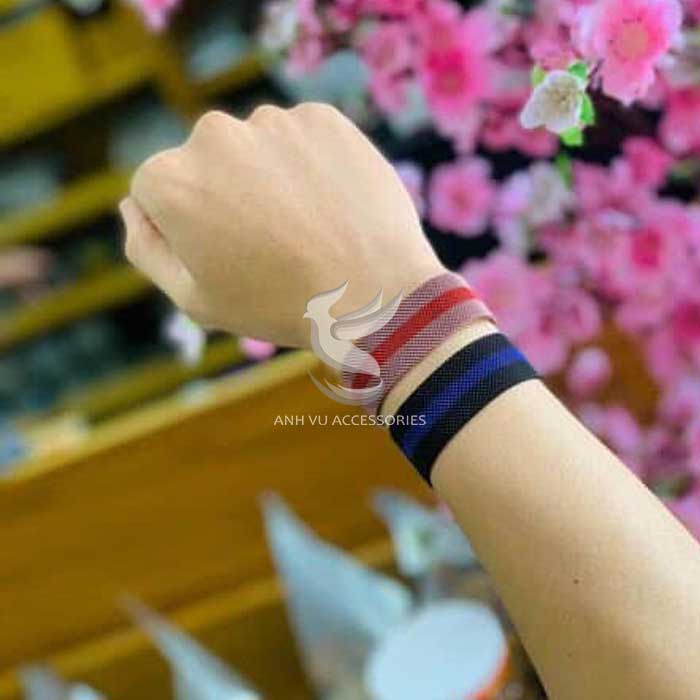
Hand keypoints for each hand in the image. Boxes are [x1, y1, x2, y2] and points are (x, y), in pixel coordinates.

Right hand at [121, 103, 442, 347]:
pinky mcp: (323, 118)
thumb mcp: (195, 299)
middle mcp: (213, 135)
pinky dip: (311, 166)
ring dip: (270, 179)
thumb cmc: (278, 306)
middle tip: (270, 245)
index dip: (189, 229)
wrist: (375, 297)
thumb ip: (147, 249)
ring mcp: (272, 121)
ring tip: (306, 229)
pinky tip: (330, 207)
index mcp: (169, 180)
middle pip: (207, 163)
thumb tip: (130, 207)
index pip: (158, 192)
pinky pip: (303, 140)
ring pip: (257, 149)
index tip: (226, 256)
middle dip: (227, 197)